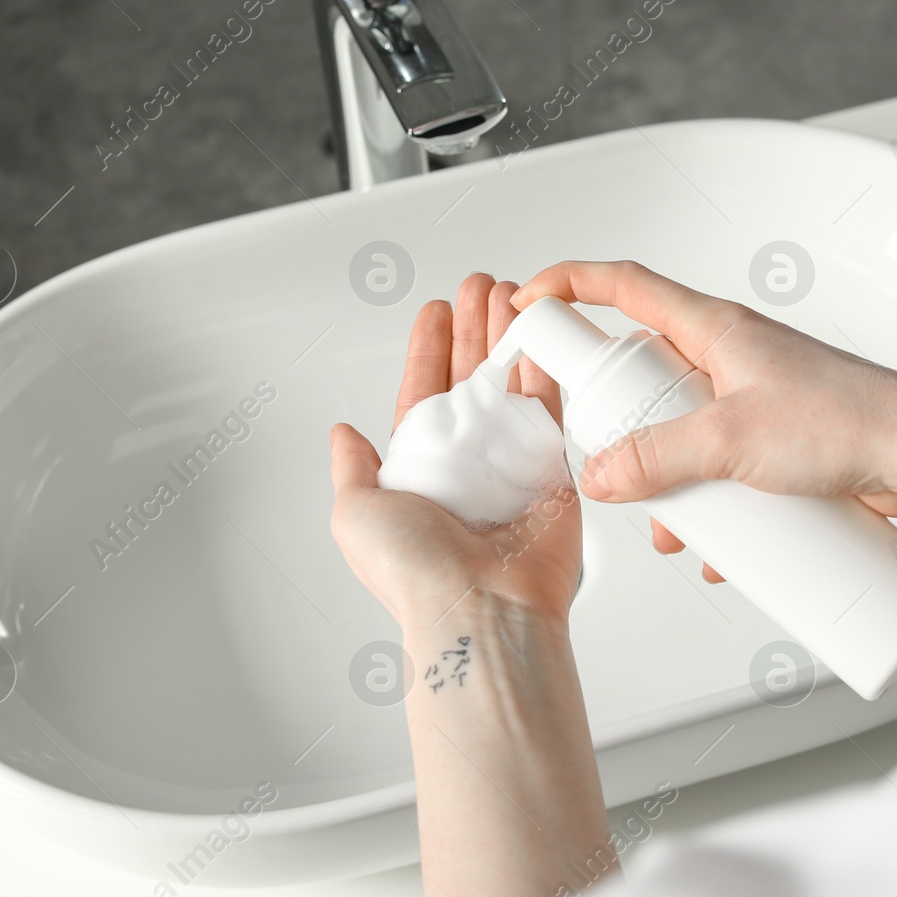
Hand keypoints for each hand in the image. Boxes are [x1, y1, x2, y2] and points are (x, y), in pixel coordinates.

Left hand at [330, 274, 581, 632]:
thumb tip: (341, 436)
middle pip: (471, 380)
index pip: (422, 395)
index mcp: (420, 471)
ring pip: (513, 386)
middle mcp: (467, 466)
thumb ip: (351, 469)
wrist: (480, 609)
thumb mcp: (354, 513)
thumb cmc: (415, 574)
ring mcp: (512, 467)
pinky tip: (541, 332)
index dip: (428, 351)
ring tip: (512, 294)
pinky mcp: (555, 473)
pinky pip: (553, 411)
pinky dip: (547, 369)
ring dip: (511, 337)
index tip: (435, 312)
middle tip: (480, 287)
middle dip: (475, 329)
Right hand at [512, 260, 896, 629]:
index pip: (623, 287)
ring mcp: (753, 401)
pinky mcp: (777, 444)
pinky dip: (710, 509)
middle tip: (603, 458)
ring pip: (681, 433)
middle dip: (618, 423)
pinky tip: (714, 552)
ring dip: (666, 481)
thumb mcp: (731, 441)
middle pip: (645, 374)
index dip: (569, 287)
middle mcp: (730, 357)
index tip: (528, 302)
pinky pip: (721, 471)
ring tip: (669, 528)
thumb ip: (657, 459)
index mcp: (713, 329)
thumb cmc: (848, 420)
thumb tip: (600, 477)